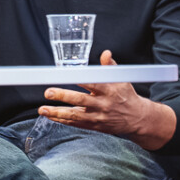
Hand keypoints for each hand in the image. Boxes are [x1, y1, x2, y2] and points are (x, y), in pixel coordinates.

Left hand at [36, 50, 177, 150]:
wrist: (137, 119)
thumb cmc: (126, 96)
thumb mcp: (121, 80)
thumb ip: (110, 66)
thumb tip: (105, 53)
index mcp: (109, 90)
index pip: (92, 84)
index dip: (78, 80)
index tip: (65, 75)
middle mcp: (103, 104)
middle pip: (81, 100)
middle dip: (63, 96)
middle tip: (48, 92)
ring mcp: (98, 117)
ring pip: (75, 116)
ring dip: (57, 113)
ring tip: (43, 110)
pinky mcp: (94, 126)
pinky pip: (76, 124)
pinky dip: (63, 121)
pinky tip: (51, 117)